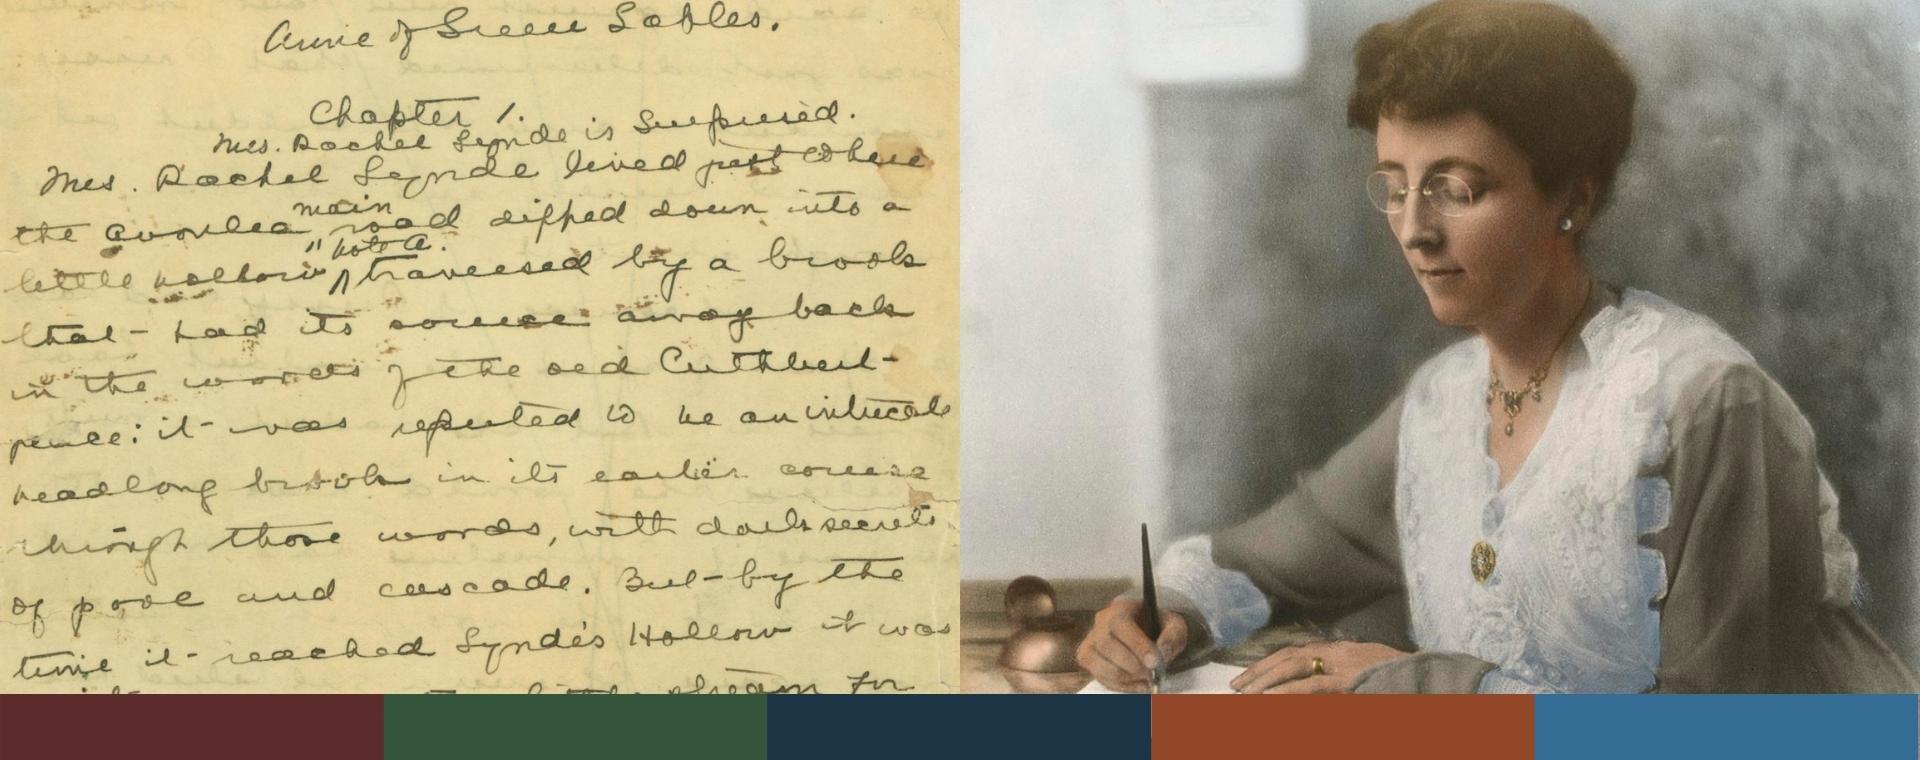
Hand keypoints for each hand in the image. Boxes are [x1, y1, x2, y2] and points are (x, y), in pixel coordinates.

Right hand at [1076, 597, 1188, 691]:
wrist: (1145, 631)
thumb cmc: (1158, 627)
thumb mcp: (1174, 625)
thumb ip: (1172, 636)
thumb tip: (1162, 653)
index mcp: (1119, 609)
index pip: (1121, 624)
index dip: (1137, 645)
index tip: (1154, 662)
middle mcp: (1100, 624)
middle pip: (1107, 646)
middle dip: (1133, 665)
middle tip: (1152, 675)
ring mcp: (1090, 643)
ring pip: (1102, 666)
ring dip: (1127, 678)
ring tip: (1147, 679)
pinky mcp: (1087, 661)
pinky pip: (1101, 678)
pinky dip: (1122, 686)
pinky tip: (1139, 684)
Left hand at [1229, 640, 1407, 692]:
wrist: (1428, 678)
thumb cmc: (1399, 679)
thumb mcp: (1364, 673)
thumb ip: (1338, 678)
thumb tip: (1313, 688)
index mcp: (1338, 650)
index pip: (1295, 651)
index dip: (1269, 663)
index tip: (1248, 677)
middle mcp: (1336, 653)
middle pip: (1288, 656)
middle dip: (1259, 671)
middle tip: (1235, 687)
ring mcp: (1342, 666)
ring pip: (1295, 668)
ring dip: (1267, 681)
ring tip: (1246, 695)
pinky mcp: (1349, 682)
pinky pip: (1311, 687)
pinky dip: (1288, 693)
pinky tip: (1270, 700)